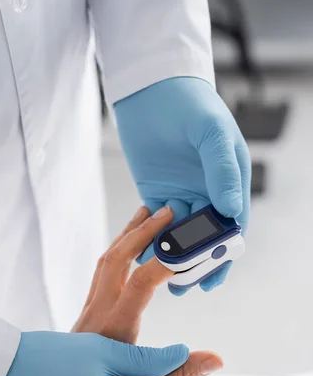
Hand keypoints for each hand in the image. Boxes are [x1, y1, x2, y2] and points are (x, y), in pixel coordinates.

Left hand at [0, 206, 221, 375]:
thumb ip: (180, 374)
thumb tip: (217, 358)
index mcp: (113, 330)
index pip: (139, 284)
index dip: (165, 261)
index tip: (191, 247)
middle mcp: (98, 314)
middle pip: (116, 260)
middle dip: (143, 232)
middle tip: (168, 211)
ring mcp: (89, 310)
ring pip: (106, 262)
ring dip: (128, 235)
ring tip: (149, 215)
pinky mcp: (88, 312)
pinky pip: (103, 272)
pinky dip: (120, 251)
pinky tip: (133, 248)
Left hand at [114, 76, 250, 295]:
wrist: (151, 90)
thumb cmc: (189, 104)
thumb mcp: (212, 133)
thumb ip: (223, 172)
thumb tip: (232, 213)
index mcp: (230, 180)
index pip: (231, 224)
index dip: (224, 252)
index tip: (214, 275)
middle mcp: (208, 191)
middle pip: (206, 236)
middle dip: (197, 263)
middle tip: (186, 285)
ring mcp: (182, 193)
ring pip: (180, 234)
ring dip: (173, 258)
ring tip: (164, 281)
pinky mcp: (157, 193)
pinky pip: (155, 224)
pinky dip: (152, 241)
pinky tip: (144, 259)